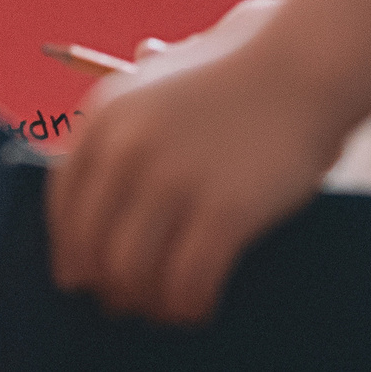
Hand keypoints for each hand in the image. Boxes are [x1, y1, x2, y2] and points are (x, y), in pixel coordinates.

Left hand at [47, 25, 342, 324]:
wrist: (304, 64)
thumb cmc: (238, 68)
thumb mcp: (163, 76)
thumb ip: (126, 122)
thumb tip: (104, 181)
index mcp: (107, 116)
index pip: (65, 202)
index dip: (71, 247)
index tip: (81, 273)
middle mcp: (128, 149)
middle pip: (93, 244)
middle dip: (106, 282)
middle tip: (126, 301)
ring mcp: (174, 180)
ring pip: (133, 272)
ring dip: (146, 300)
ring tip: (165, 307)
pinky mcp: (224, 210)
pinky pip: (187, 281)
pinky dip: (188, 303)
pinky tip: (199, 306)